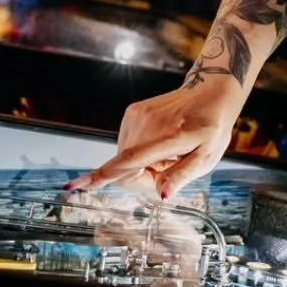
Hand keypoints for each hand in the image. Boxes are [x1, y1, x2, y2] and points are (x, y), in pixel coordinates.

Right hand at [67, 78, 241, 201]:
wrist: (210, 91)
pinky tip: (159, 141)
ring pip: (124, 157)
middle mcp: (149, 124)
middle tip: (170, 166)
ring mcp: (138, 115)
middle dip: (143, 176)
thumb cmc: (212, 128)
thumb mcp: (206, 158)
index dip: (103, 176)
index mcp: (170, 138)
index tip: (74, 186)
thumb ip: (181, 176)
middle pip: (126, 167)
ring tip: (167, 151)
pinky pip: (126, 145)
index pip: (129, 160)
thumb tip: (162, 195)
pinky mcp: (133, 111)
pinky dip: (139, 150)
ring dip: (142, 163)